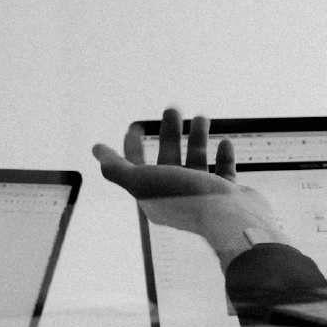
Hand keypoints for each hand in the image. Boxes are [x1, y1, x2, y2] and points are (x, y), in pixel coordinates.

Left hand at [92, 109, 290, 268]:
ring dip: (198, 138)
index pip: (137, 168)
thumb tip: (97, 150)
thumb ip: (116, 168)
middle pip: (168, 158)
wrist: (230, 218)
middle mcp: (178, 196)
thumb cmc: (185, 198)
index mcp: (154, 196)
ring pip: (197, 162)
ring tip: (202, 117)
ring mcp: (204, 196)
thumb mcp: (141, 181)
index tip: (135, 125)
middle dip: (169, 133)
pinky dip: (223, 156)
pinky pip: (224, 172)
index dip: (132, 146)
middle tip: (173, 108)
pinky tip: (224, 142)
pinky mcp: (228, 195)